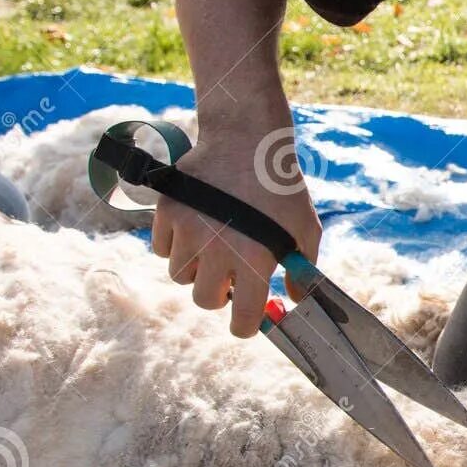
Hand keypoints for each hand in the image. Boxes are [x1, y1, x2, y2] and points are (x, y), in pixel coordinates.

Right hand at [151, 120, 321, 337]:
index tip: (245, 322)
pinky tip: (196, 229)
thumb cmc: (282, 190)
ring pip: (180, 275)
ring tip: (214, 247)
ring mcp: (189, 230)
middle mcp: (218, 249)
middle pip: (203, 300)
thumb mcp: (305, 229)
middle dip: (217, 296)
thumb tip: (295, 302)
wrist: (247, 140)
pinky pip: (162, 248)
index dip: (243, 326)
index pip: (241, 317)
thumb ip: (301, 270)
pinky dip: (175, 245)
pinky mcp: (167, 211)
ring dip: (196, 270)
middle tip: (229, 280)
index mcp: (255, 259)